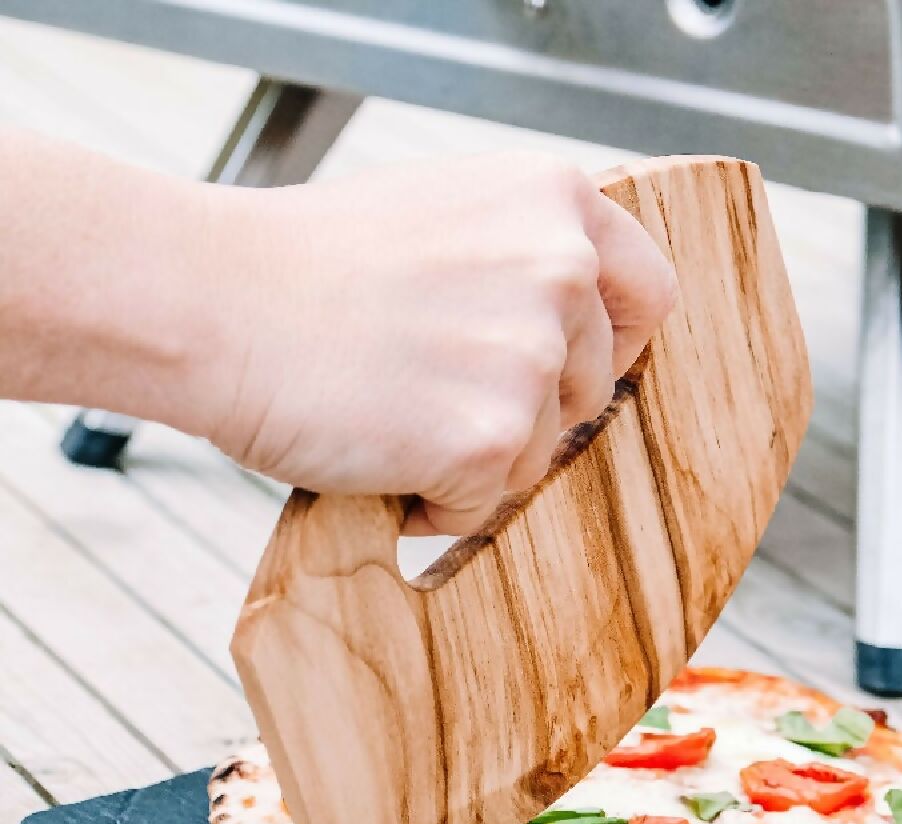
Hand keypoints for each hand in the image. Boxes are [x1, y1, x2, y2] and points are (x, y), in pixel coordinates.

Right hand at [200, 152, 675, 533]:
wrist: (214, 302)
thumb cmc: (306, 265)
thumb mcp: (446, 216)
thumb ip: (523, 256)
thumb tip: (572, 325)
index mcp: (554, 203)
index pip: (648, 295)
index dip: (611, 344)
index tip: (567, 368)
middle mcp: (560, 272)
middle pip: (586, 390)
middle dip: (522, 410)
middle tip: (433, 395)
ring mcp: (529, 358)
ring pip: (537, 454)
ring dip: (472, 456)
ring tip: (391, 417)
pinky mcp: (489, 440)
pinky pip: (484, 503)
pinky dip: (434, 499)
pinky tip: (378, 454)